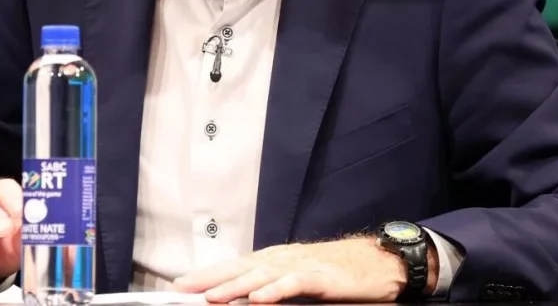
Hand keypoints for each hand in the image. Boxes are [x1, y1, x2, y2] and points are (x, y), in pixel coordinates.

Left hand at [173, 236, 409, 302]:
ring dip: (235, 286)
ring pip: (262, 275)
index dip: (207, 275)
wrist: (377, 262)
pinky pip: (294, 284)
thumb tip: (244, 299)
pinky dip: (274, 290)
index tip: (180, 285)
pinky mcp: (321, 277)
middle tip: (182, 290)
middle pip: (240, 268)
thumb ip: (273, 286)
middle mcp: (283, 258)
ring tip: (211, 297)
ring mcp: (302, 266)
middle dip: (209, 279)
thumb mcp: (299, 279)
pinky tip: (257, 299)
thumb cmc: (337, 274)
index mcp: (275, 259)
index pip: (235, 266)